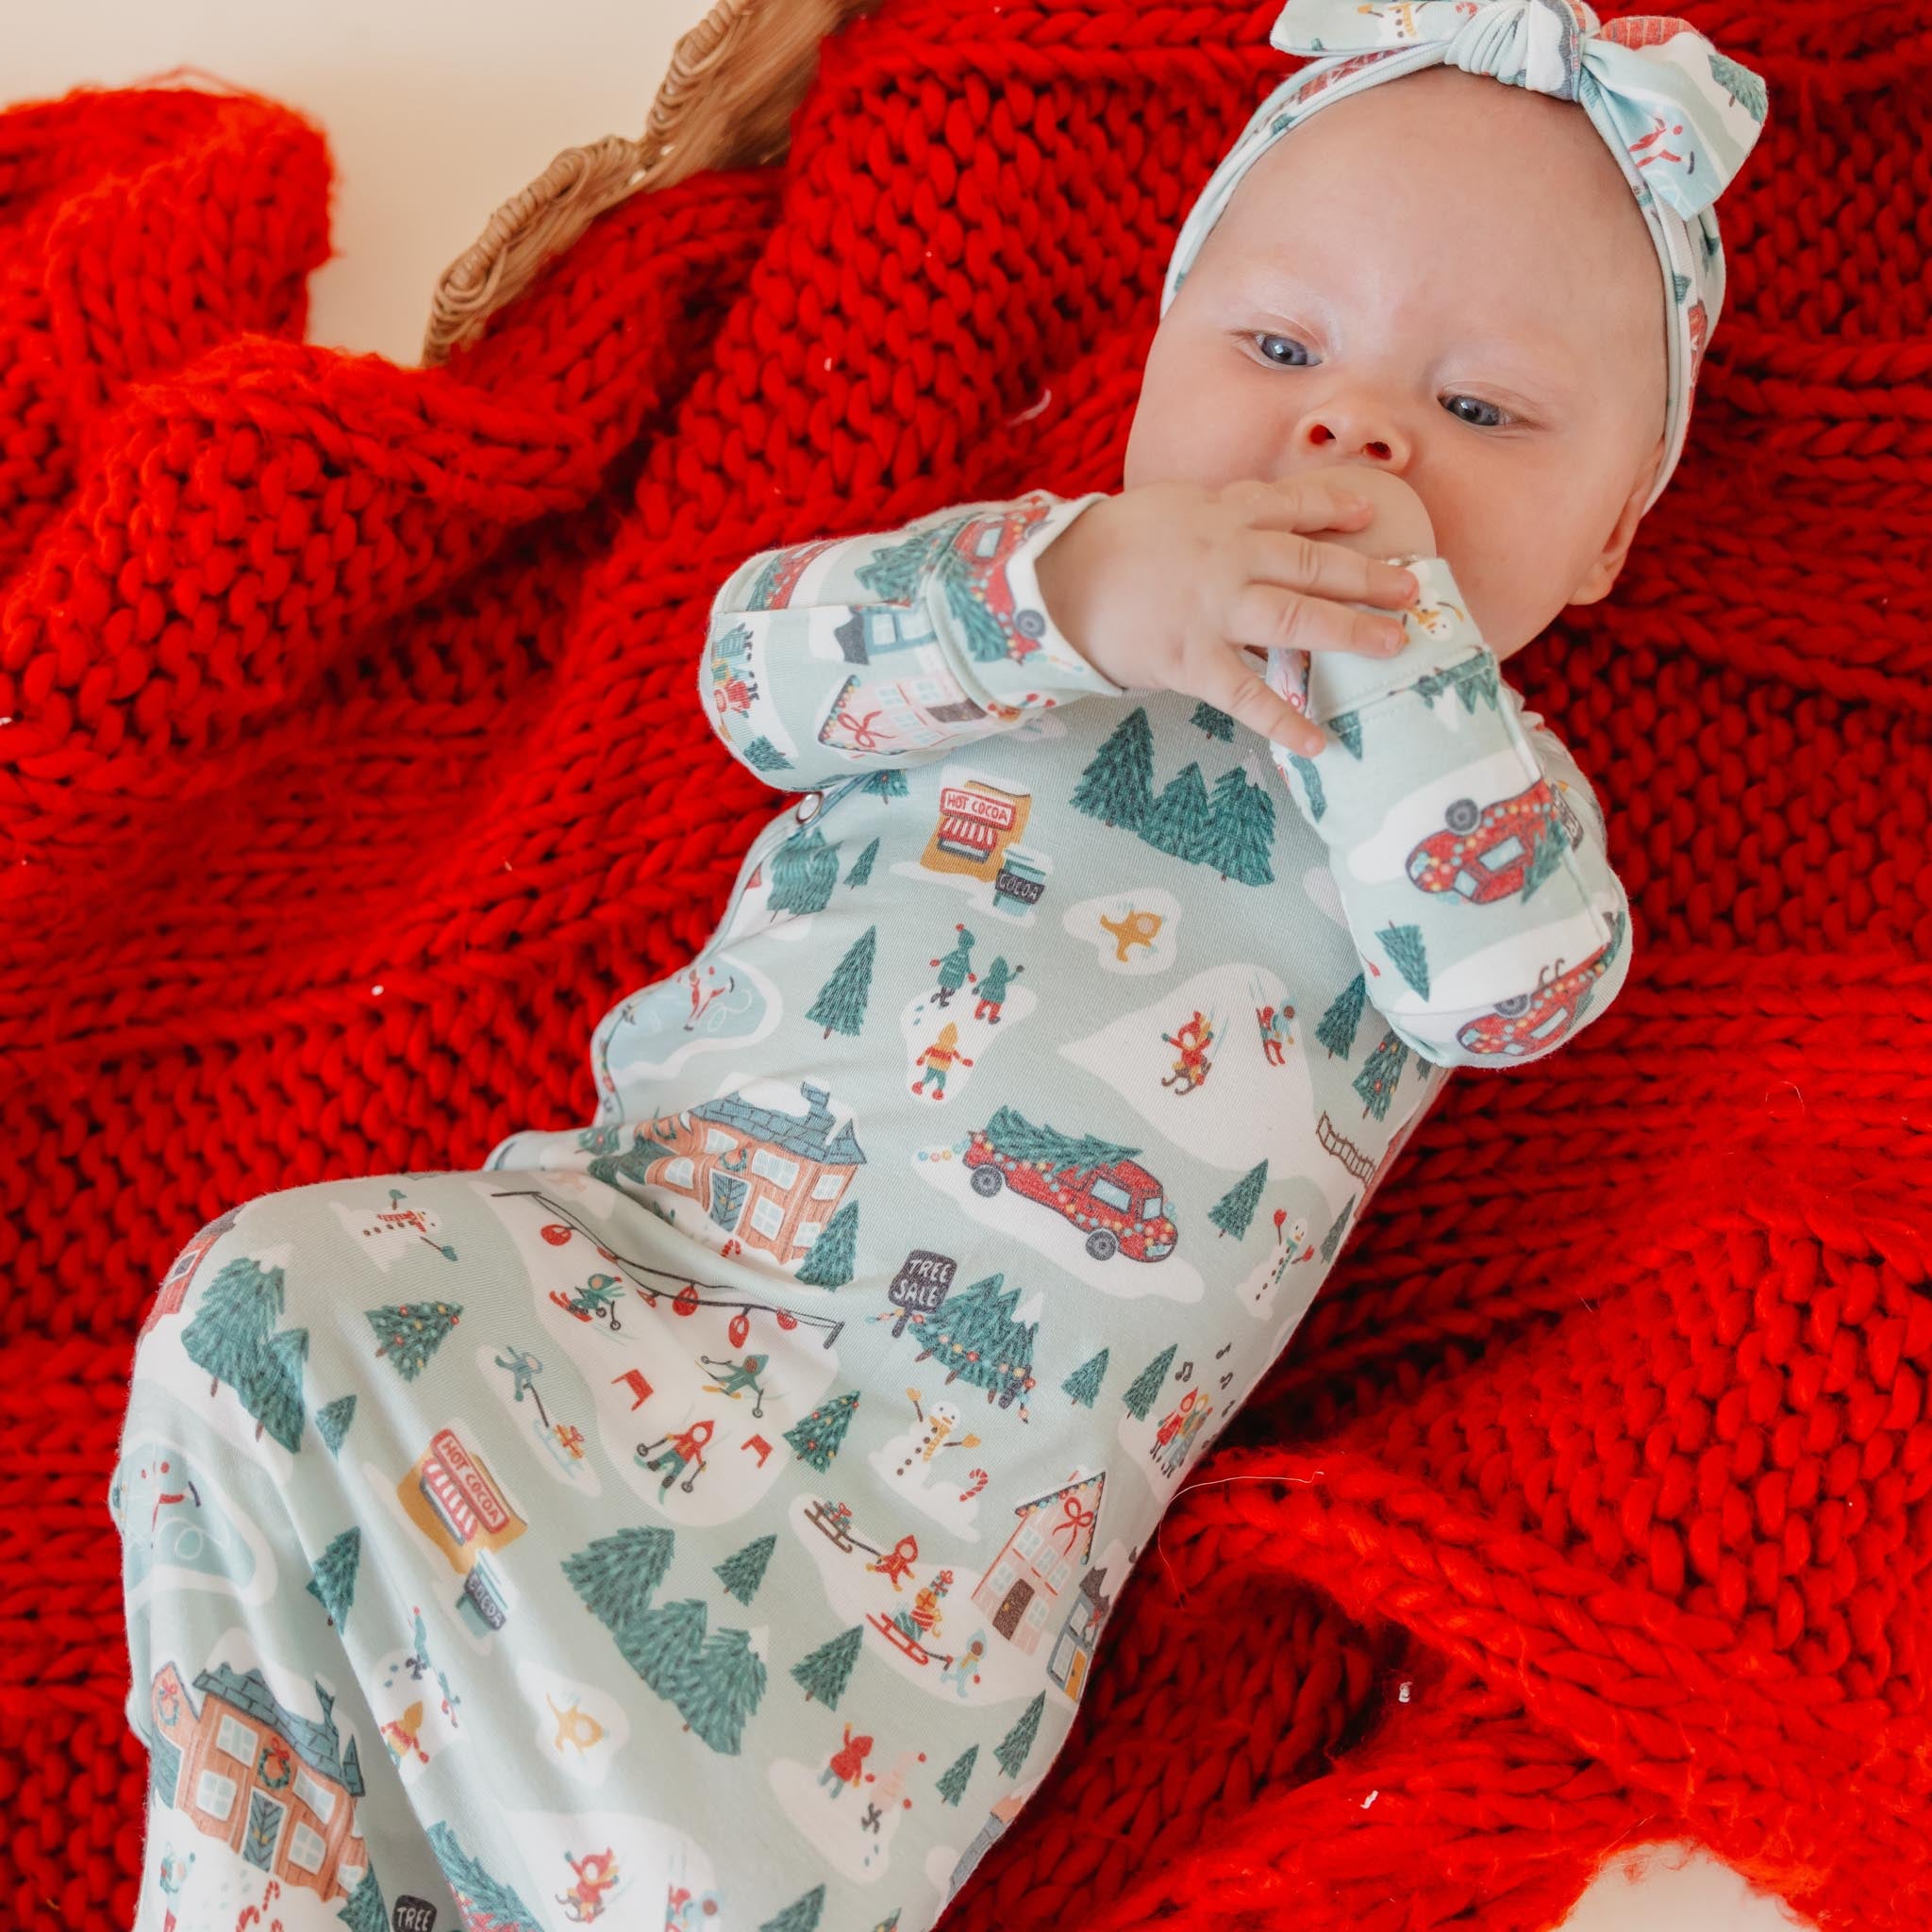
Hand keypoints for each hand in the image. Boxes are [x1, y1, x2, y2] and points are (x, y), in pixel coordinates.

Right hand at [1034, 469, 1424, 755]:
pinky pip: (1248, 695)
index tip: (1369, 511)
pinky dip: (1286, 720)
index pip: (1288, 505)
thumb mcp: (1162, 510)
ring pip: (1297, 617)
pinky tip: (1319, 742)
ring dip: (1351, 631)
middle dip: (1366, 575)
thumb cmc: (1101, 547)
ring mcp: (1213, 609)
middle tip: (1410, 588)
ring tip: (1395, 644)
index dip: (1333, 507)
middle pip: (1311, 562)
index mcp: (1218, 515)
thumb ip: (1208, 519)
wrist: (1052, 581)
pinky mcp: (1192, 660)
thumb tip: (1242, 527)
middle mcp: (1227, 556)